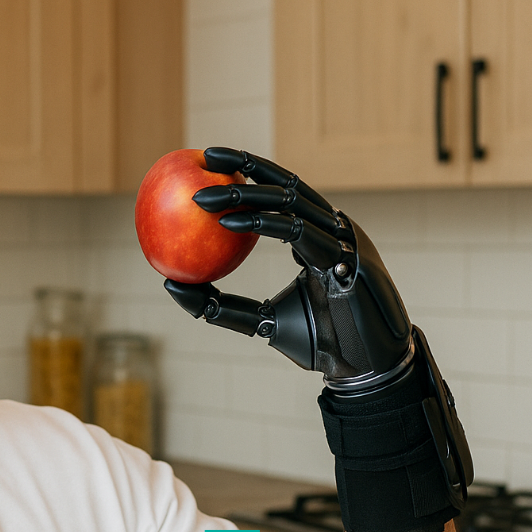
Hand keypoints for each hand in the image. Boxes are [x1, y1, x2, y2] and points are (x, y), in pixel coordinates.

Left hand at [165, 148, 471, 507]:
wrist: (363, 372)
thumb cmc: (320, 344)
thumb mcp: (261, 322)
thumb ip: (220, 306)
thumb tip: (168, 285)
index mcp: (322, 237)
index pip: (284, 192)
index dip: (249, 171)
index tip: (207, 163)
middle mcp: (336, 230)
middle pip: (288, 183)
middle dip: (244, 165)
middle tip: (200, 160)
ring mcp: (346, 239)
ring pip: (292, 200)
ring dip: (244, 194)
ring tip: (200, 199)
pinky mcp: (349, 257)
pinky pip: (300, 232)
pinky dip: (264, 223)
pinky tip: (228, 223)